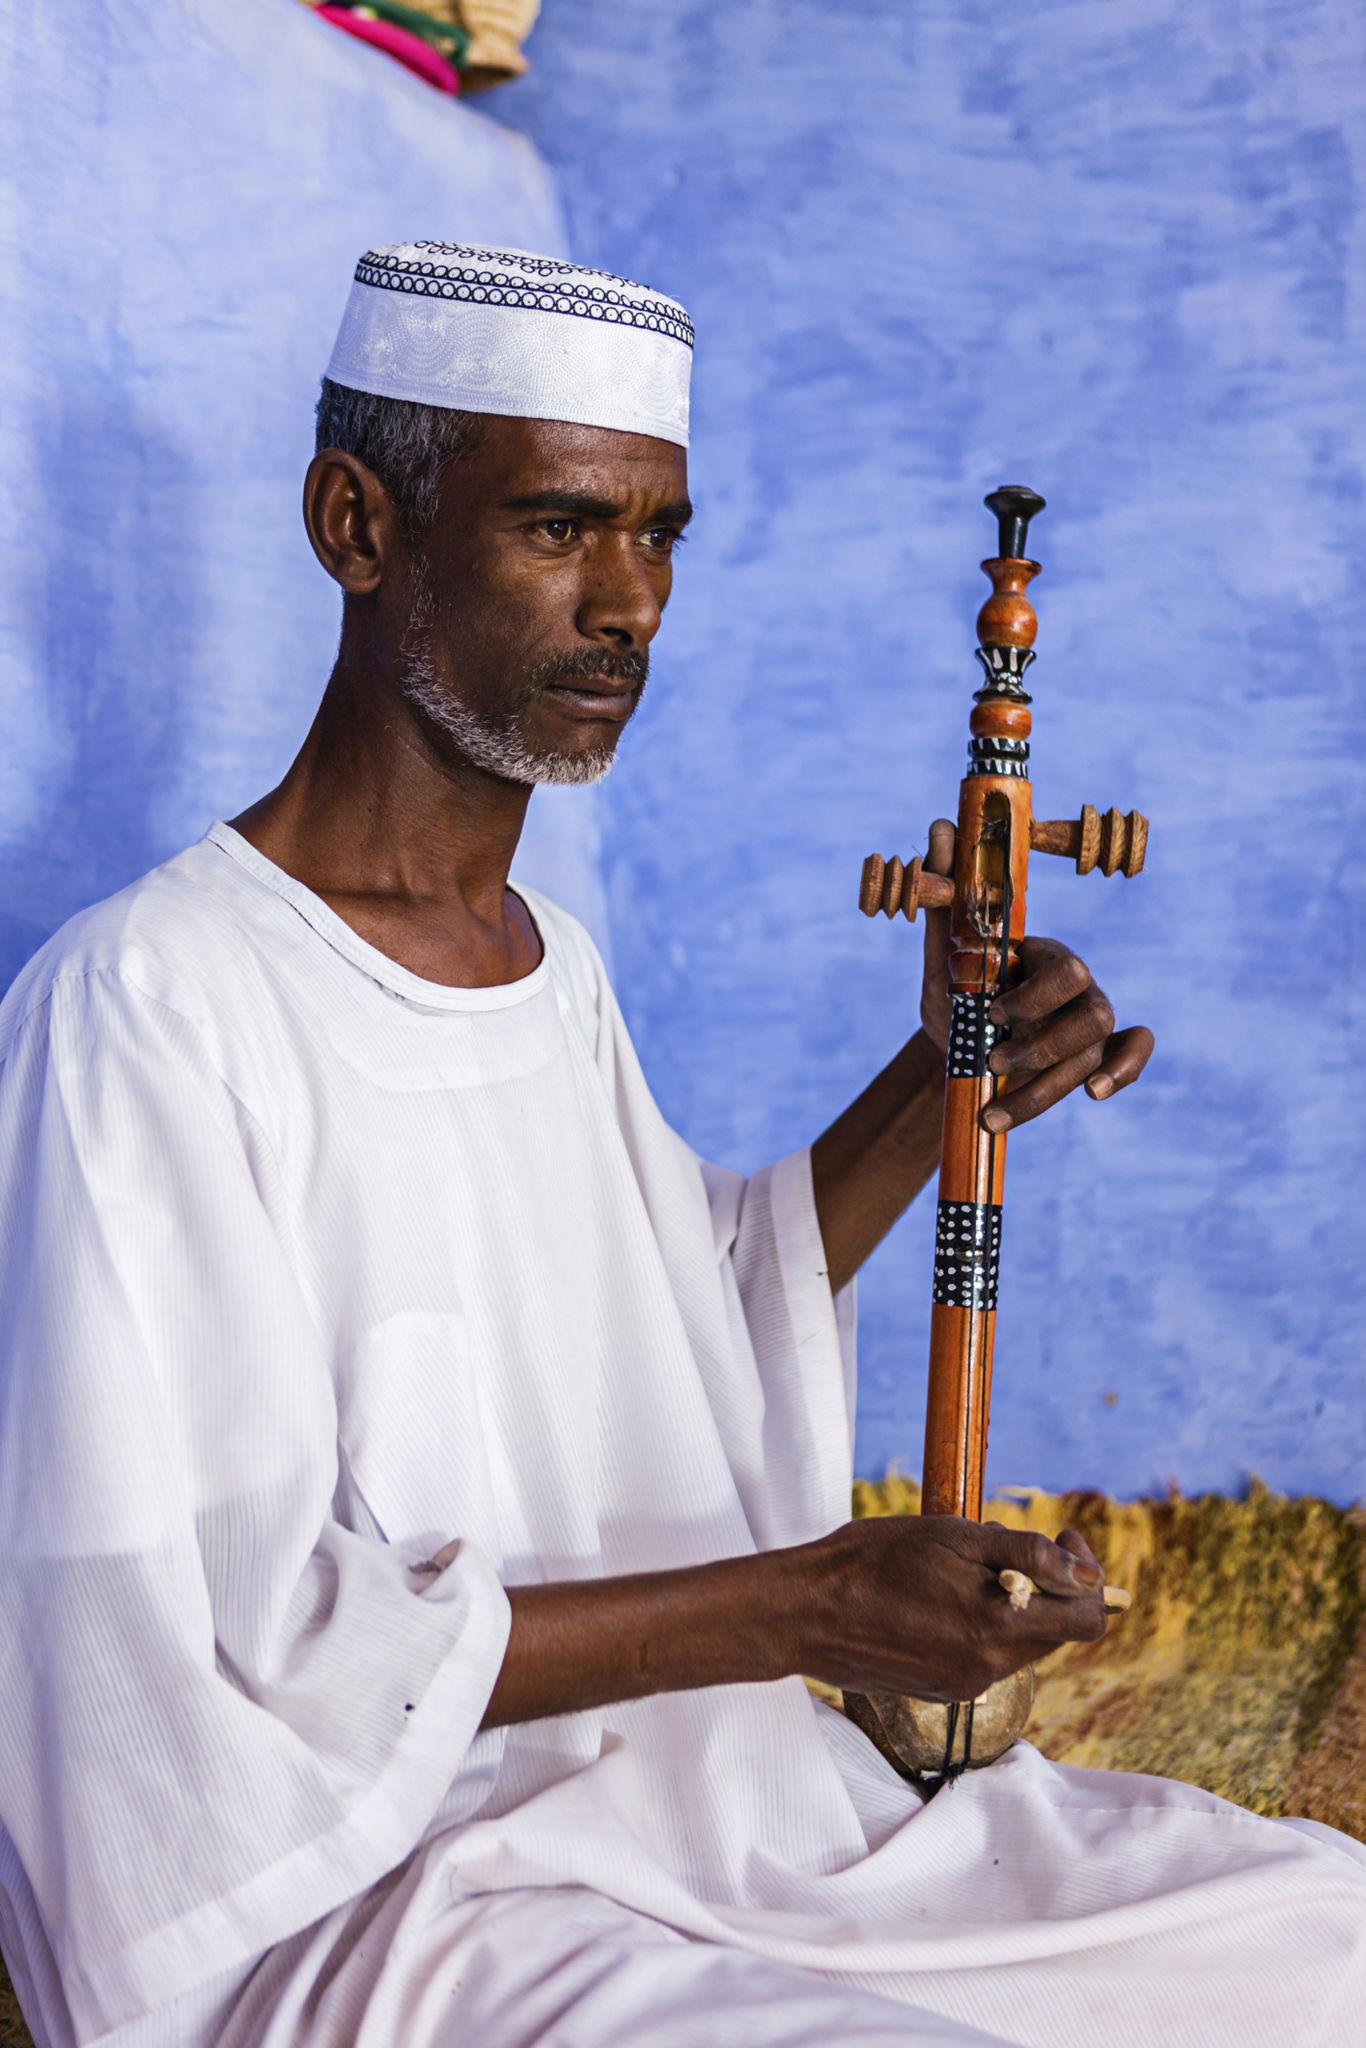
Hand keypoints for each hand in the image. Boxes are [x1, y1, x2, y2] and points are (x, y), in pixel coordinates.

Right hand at [798, 1514, 1107, 1702]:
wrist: (806, 1611)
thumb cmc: (874, 1559)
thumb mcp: (953, 1536)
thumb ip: (1028, 1555)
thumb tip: (1087, 1575)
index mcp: (999, 1627)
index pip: (1087, 1619)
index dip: (1086, 1574)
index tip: (1061, 1538)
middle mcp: (989, 1667)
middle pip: (1054, 1631)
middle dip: (1046, 1585)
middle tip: (1002, 1544)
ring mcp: (964, 1684)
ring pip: (1018, 1643)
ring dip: (1010, 1604)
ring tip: (958, 1567)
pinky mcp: (941, 1691)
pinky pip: (984, 1656)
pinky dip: (979, 1625)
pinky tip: (937, 1597)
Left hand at [918, 818, 1153, 1131]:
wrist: (952, 1043)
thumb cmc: (955, 991)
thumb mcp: (942, 952)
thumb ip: (945, 900)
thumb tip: (941, 830)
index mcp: (1044, 955)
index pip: (1063, 969)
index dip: (1033, 996)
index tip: (988, 1011)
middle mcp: (1077, 985)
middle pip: (1092, 1013)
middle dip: (1043, 1043)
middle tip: (992, 1058)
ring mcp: (1090, 1021)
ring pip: (1094, 1053)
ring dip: (1046, 1089)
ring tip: (993, 1113)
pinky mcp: (1096, 1053)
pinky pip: (1133, 1054)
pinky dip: (1125, 1071)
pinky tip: (1095, 1094)